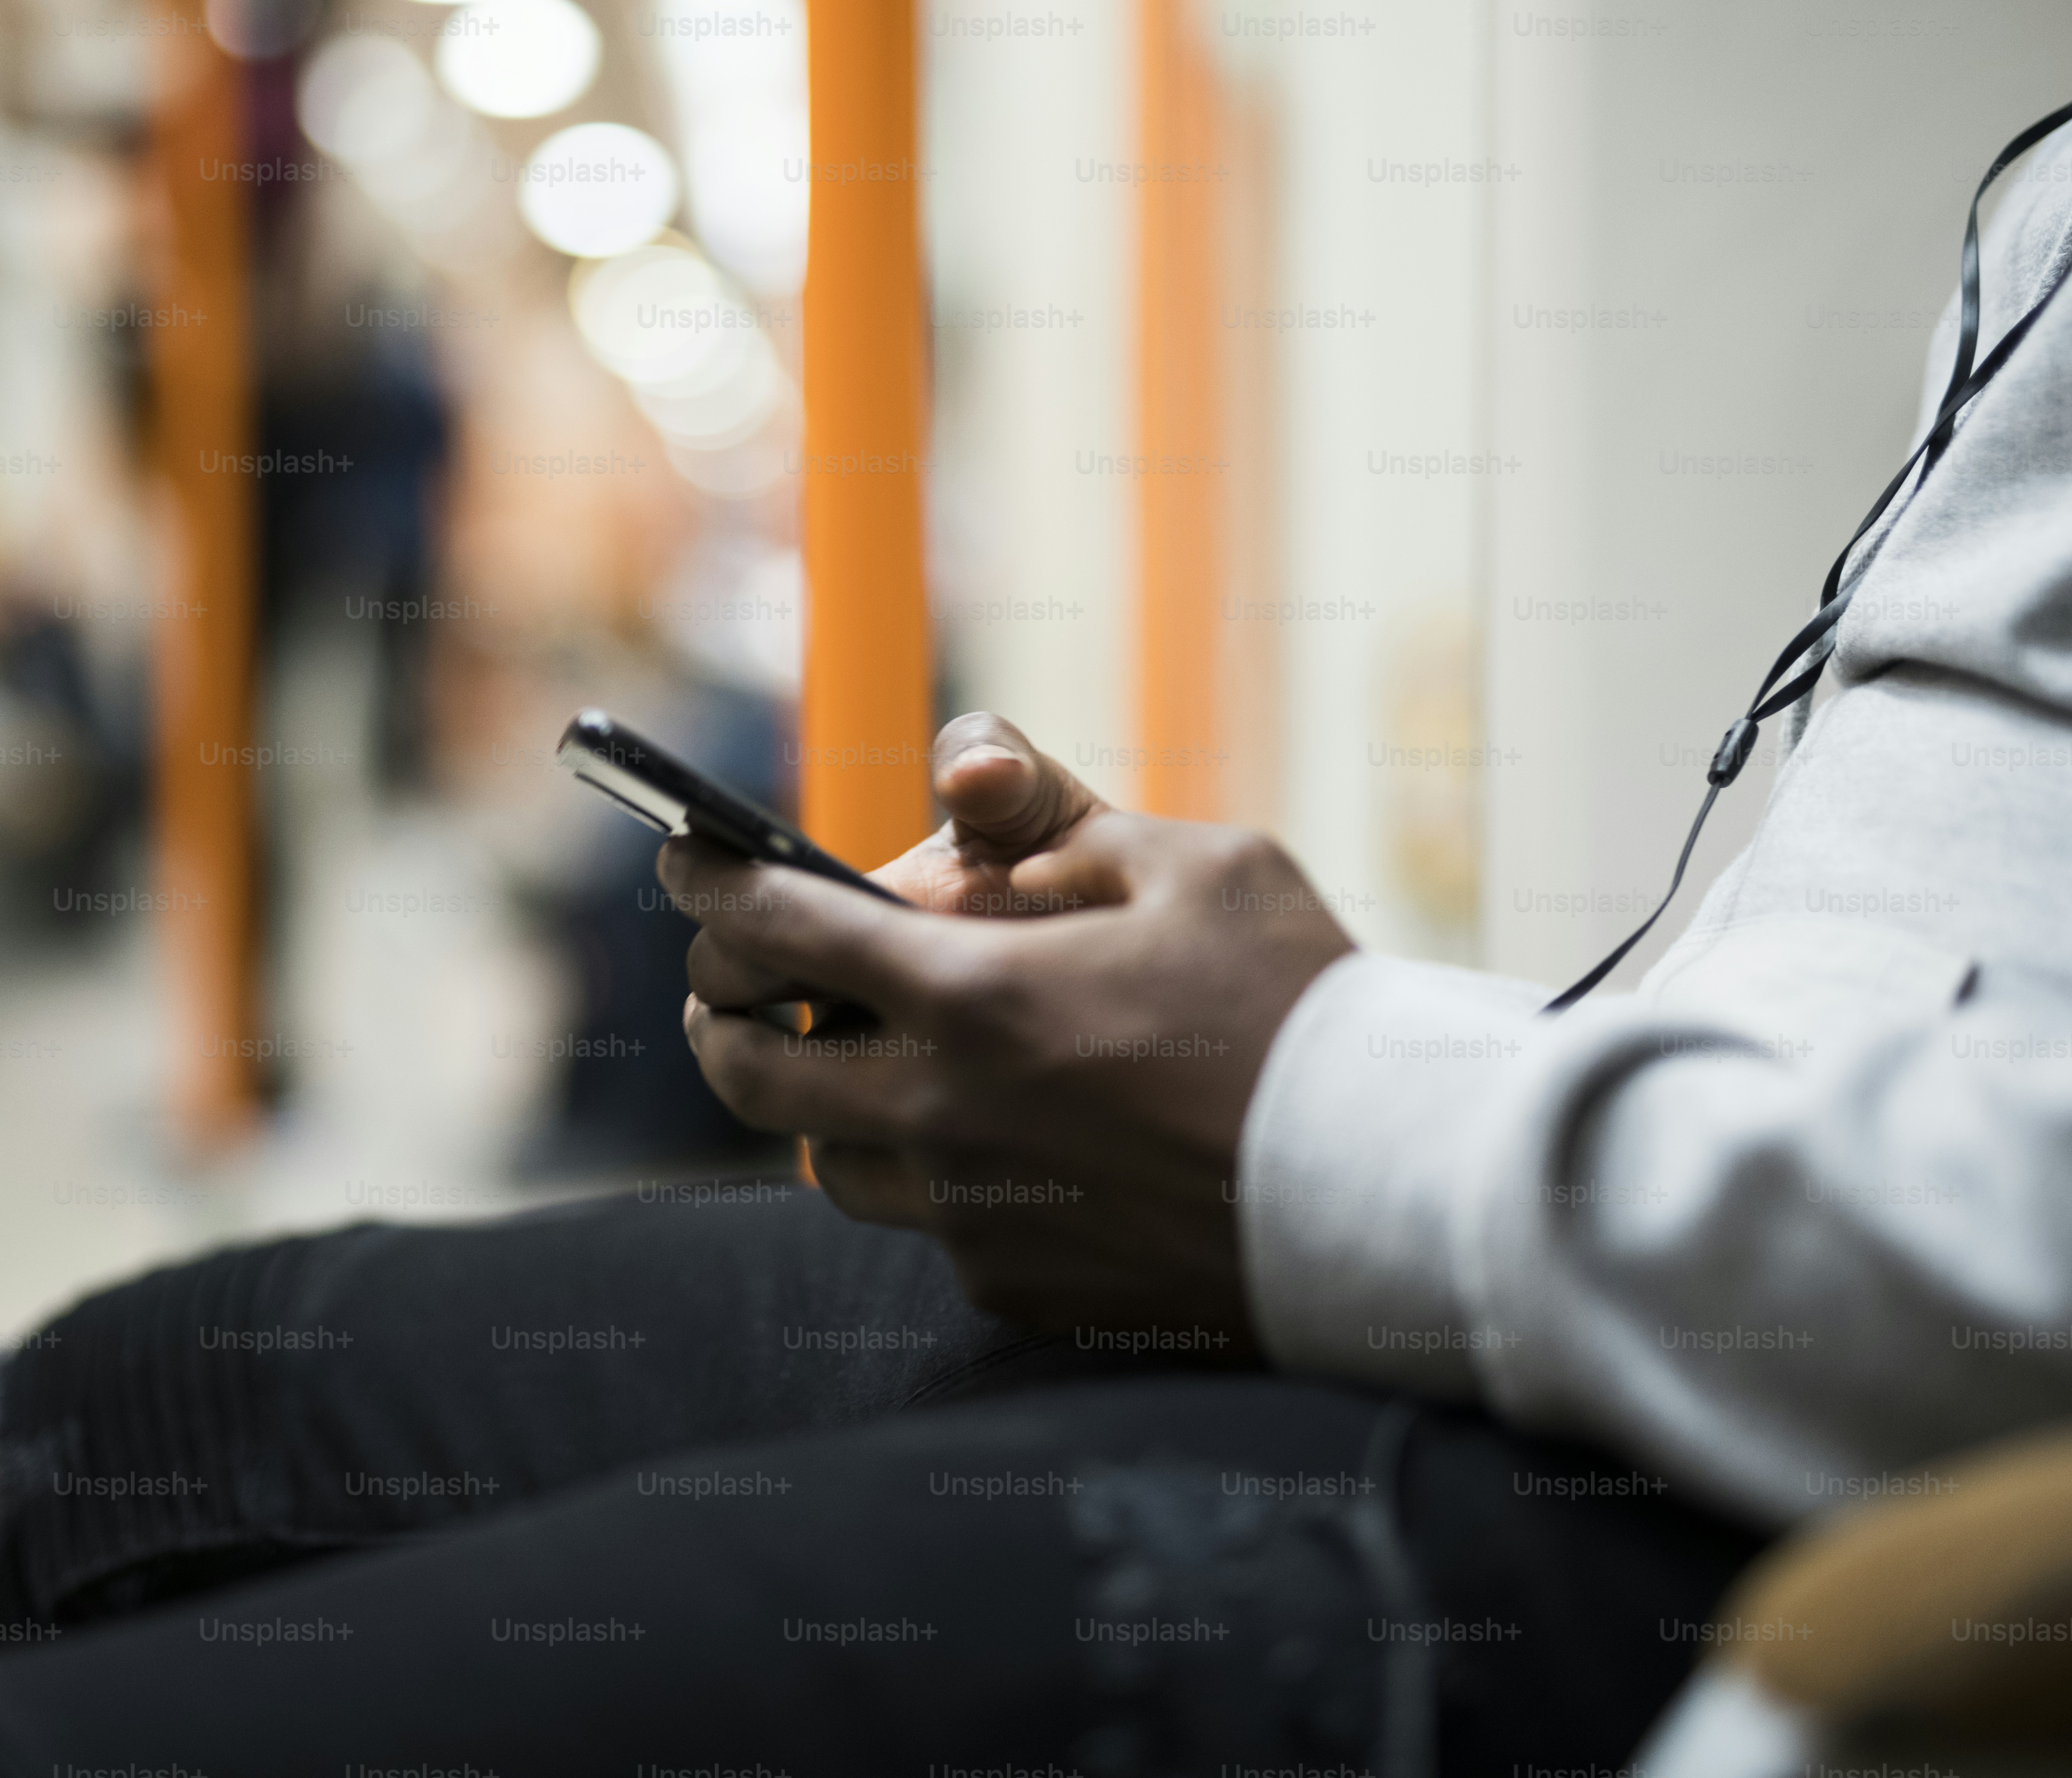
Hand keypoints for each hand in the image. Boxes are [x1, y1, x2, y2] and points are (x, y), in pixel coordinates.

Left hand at [666, 714, 1355, 1345]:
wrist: (1387, 1190)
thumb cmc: (1298, 1007)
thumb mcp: (1196, 864)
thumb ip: (1060, 817)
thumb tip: (965, 786)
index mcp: (973, 998)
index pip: (779, 929)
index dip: (713, 884)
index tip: (684, 857)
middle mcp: (944, 1116)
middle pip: (749, 1072)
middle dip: (719, 1014)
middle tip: (730, 986)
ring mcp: (972, 1214)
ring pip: (826, 1162)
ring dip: (819, 1105)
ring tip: (852, 1061)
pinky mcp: (1014, 1286)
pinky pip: (925, 1226)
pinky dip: (925, 1176)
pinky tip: (982, 1141)